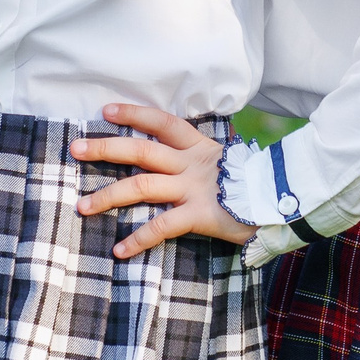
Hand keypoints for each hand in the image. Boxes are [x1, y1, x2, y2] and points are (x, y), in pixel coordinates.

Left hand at [72, 102, 259, 259]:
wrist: (283, 203)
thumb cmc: (252, 184)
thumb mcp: (223, 161)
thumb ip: (198, 159)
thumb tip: (172, 158)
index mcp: (198, 145)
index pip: (161, 121)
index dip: (133, 113)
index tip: (106, 110)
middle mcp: (191, 163)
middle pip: (141, 150)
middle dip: (106, 148)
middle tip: (76, 149)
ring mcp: (194, 188)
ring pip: (142, 186)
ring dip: (108, 196)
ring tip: (83, 206)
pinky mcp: (200, 215)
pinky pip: (162, 226)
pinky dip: (138, 239)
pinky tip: (119, 250)